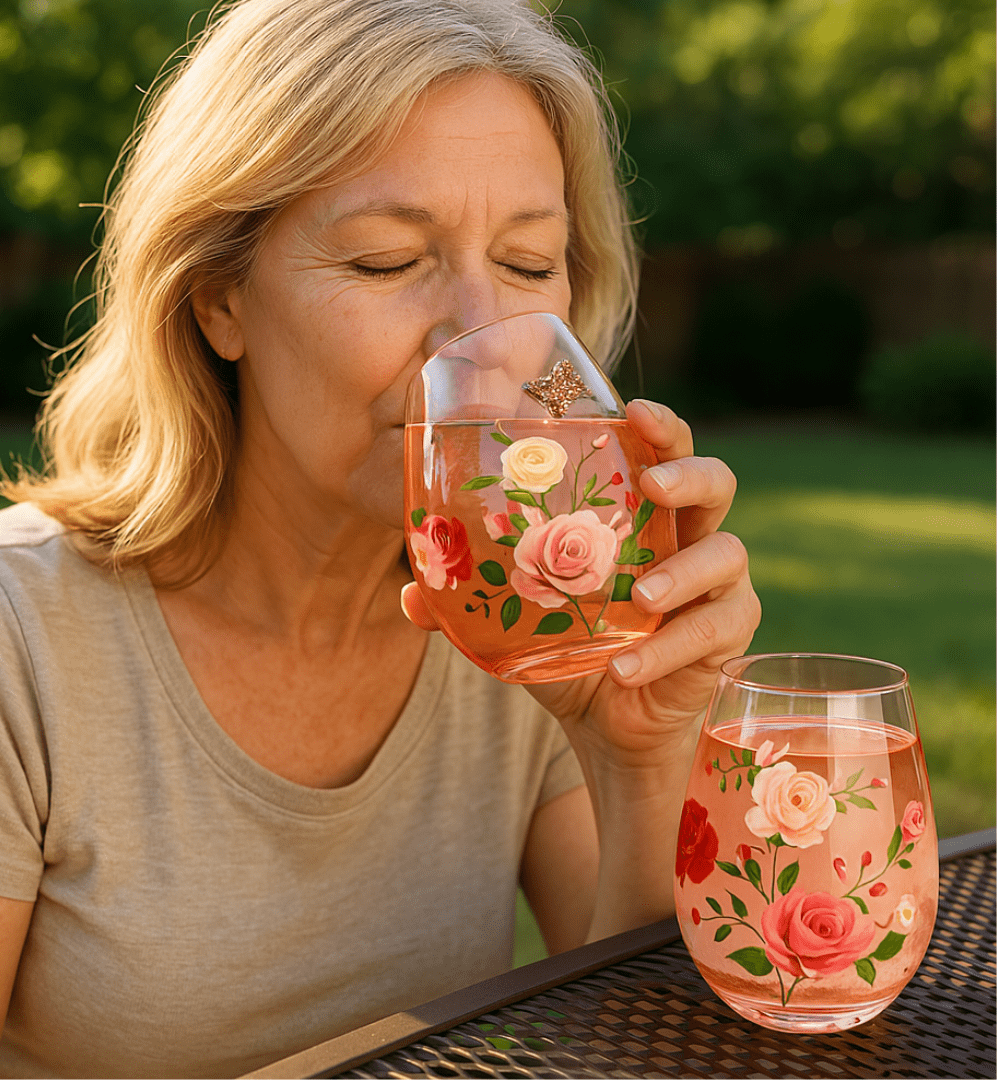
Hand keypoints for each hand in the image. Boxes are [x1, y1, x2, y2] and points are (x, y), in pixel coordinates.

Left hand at [401, 398, 760, 772]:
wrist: (608, 722)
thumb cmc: (569, 649)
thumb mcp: (517, 620)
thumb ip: (469, 600)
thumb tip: (411, 590)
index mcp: (641, 513)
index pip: (661, 451)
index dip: (657, 424)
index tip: (631, 409)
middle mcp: (687, 536)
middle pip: (714, 480)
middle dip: (688, 473)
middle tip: (652, 484)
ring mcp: (717, 585)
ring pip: (727, 552)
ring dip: (683, 571)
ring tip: (641, 597)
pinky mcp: (728, 635)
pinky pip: (714, 629)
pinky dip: (668, 648)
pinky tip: (625, 667)